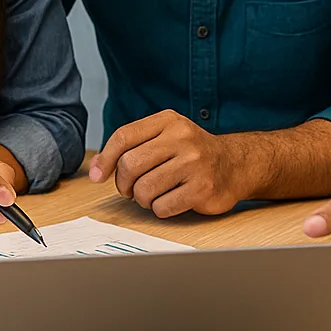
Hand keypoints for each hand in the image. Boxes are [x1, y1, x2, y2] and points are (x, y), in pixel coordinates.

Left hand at [88, 110, 251, 216]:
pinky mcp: (203, 188)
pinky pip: (162, 207)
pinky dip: (161, 209)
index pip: (124, 137)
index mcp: (168, 121)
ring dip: (143, 199)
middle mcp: (182, 137)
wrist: (236, 164)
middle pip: (130, 165)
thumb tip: (95, 168)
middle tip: (133, 189)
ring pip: (144, 190)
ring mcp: (195, 163)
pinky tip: (172, 201)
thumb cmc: (191, 154)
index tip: (96, 176)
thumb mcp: (165, 136)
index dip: (104, 160)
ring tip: (156, 194)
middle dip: (125, 184)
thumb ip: (132, 147)